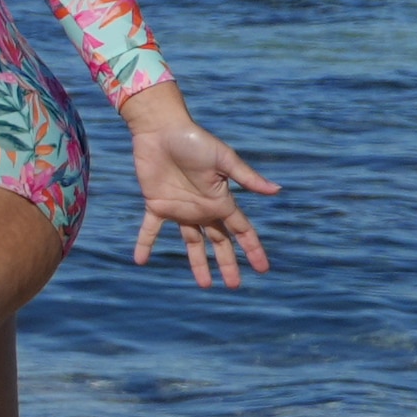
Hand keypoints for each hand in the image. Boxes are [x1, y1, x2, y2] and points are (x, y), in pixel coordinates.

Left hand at [121, 89, 277, 287]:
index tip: (263, 269)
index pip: (242, 231)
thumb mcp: (224, 159)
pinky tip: (140, 260)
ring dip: (197, 263)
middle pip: (219, 243)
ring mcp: (180, 208)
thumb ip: (246, 177)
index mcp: (222, 201)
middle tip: (234, 286)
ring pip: (191, 243)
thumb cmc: (195, 141)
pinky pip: (149, 229)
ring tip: (204, 285)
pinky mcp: (156, 204)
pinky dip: (144, 243)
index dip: (253, 249)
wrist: (161, 130)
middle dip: (228, 264)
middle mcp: (203, 209)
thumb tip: (277, 191)